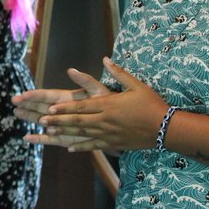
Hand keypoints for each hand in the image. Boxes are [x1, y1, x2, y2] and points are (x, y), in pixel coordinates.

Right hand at [12, 63, 114, 148]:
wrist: (117, 124)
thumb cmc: (109, 105)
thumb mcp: (98, 91)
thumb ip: (86, 81)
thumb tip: (71, 70)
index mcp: (67, 99)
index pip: (48, 96)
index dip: (36, 95)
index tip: (23, 94)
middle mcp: (61, 111)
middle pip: (41, 107)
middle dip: (27, 104)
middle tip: (13, 101)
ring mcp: (62, 125)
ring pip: (42, 121)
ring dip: (29, 118)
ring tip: (16, 114)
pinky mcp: (65, 138)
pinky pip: (50, 139)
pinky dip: (39, 139)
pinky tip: (27, 138)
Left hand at [30, 58, 168, 151]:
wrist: (166, 128)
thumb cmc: (151, 104)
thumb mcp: (136, 85)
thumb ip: (118, 73)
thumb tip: (105, 59)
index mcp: (108, 105)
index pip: (81, 107)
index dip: (64, 108)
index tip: (49, 108)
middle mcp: (105, 121)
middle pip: (77, 121)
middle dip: (58, 121)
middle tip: (41, 120)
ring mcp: (109, 134)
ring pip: (82, 134)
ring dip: (65, 133)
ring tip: (49, 133)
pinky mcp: (115, 144)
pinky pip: (94, 146)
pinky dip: (81, 147)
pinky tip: (70, 148)